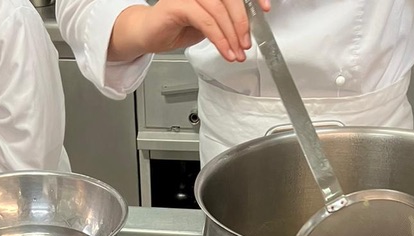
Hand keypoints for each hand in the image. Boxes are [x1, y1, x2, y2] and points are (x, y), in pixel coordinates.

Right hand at [110, 0, 270, 64]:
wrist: (147, 34)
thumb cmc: (175, 26)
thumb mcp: (208, 22)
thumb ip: (225, 19)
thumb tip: (245, 27)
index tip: (266, 9)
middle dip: (242, 23)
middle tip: (246, 43)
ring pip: (220, 11)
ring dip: (231, 35)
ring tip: (235, 53)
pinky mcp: (179, 5)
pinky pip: (206, 21)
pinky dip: (219, 39)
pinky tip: (224, 51)